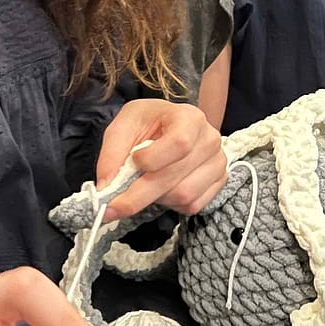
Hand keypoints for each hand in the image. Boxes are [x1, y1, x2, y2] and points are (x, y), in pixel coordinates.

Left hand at [95, 99, 226, 219]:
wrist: (167, 128)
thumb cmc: (148, 124)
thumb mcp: (124, 126)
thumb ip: (111, 154)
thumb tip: (105, 187)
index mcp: (189, 118)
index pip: (179, 144)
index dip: (152, 159)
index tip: (132, 162)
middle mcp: (209, 140)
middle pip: (175, 178)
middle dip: (138, 196)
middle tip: (112, 208)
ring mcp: (217, 163)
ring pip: (184, 196)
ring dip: (156, 198)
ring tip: (145, 185)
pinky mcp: (219, 182)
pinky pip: (192, 205)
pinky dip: (170, 204)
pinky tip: (162, 190)